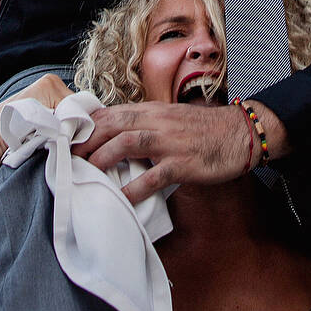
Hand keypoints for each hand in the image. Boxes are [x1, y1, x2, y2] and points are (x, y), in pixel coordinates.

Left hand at [71, 100, 254, 204]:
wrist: (241, 134)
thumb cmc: (204, 130)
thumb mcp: (170, 119)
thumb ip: (145, 125)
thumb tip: (116, 138)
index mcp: (152, 110)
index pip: (111, 112)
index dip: (87, 125)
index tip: (69, 139)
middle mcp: (157, 121)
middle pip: (112, 124)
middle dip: (87, 141)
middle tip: (69, 159)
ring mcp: (170, 141)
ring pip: (127, 143)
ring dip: (103, 159)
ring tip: (87, 175)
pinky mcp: (183, 163)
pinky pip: (154, 176)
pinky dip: (135, 188)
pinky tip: (122, 200)